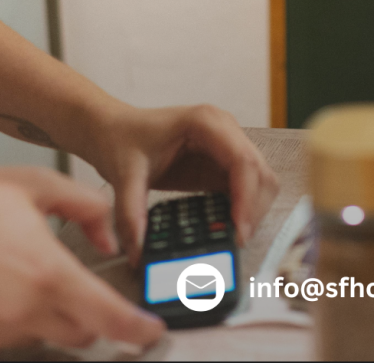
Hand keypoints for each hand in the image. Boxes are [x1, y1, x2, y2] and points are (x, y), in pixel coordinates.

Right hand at [0, 166, 164, 357]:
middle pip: (80, 333)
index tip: (150, 331)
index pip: (109, 316)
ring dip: (39, 316)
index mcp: (50, 273)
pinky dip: (1, 322)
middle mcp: (24, 310)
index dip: (137, 329)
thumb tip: (110, 234)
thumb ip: (88, 208)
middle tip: (64, 285)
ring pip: (40, 338)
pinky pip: (0, 341)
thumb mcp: (39, 185)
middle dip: (86, 315)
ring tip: (9, 276)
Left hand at [82, 104, 278, 263]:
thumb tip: (137, 252)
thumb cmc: (121, 138)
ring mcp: (227, 146)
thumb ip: (130, 213)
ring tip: (229, 237)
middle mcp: (225, 130)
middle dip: (254, 209)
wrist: (113, 129)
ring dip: (252, 210)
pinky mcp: (222, 164)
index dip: (247, 197)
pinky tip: (223, 228)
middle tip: (235, 241)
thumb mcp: (123, 175)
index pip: (243, 160)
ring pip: (260, 181)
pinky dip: (241, 210)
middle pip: (260, 172)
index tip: (238, 230)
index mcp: (206, 122)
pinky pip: (245, 189)